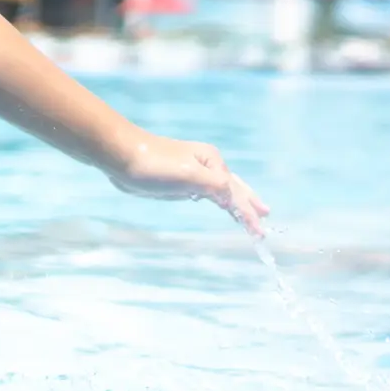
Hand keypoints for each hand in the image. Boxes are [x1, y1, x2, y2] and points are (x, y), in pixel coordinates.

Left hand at [107, 135, 270, 232]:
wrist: (122, 156)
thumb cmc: (155, 165)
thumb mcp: (189, 176)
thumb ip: (215, 187)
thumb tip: (234, 199)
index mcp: (213, 162)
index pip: (236, 193)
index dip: (249, 214)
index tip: (260, 234)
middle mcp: (207, 165)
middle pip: (235, 188)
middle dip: (250, 204)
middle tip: (266, 217)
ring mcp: (193, 173)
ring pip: (221, 191)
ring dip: (236, 203)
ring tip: (251, 214)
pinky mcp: (180, 182)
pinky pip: (206, 193)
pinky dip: (218, 200)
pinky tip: (220, 205)